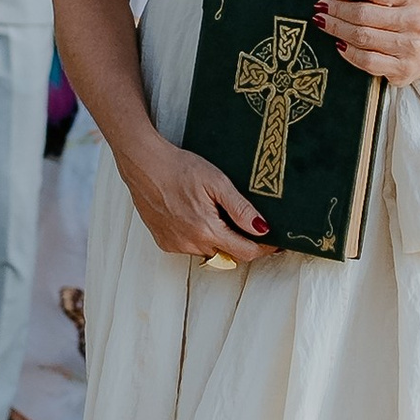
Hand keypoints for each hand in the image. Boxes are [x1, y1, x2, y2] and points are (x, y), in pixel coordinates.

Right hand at [126, 130, 269, 263]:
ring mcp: (176, 245)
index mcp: (207, 230)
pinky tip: (196, 217)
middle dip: (243, 244)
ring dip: (219, 241)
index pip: (246, 252)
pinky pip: (191, 248)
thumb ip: (240, 208)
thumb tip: (263, 228)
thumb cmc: (179, 168)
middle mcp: (190, 244)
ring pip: (210, 252)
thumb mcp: (217, 182)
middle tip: (250, 225)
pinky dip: (200, 238)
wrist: (144, 164)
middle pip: (228, 255)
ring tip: (218, 214)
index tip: (275, 243)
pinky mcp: (164, 242)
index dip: (264, 248)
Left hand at [316, 0, 419, 84]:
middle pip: (363, 13)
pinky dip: (349, 52)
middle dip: (336, 10)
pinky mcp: (401, 69)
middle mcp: (414, 21)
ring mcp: (409, 47)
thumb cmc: (410, 15)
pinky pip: (367, 60)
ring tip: (324, 23)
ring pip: (362, 36)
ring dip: (337, 29)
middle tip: (322, 7)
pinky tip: (340, 43)